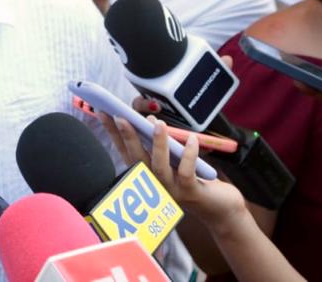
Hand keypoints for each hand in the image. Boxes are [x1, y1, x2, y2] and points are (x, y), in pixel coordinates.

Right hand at [101, 113, 246, 229]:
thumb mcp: (174, 160)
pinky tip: (191, 138)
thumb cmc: (194, 179)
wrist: (219, 208)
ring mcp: (171, 190)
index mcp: (147, 173)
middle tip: (121, 116)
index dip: (113, 133)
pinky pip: (186, 172)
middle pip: (137, 159)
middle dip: (128, 137)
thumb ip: (162, 145)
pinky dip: (188, 154)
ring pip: (160, 166)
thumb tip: (151, 122)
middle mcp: (154, 183)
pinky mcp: (191, 192)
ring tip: (157, 124)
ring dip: (157, 145)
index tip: (103, 113)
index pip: (125, 151)